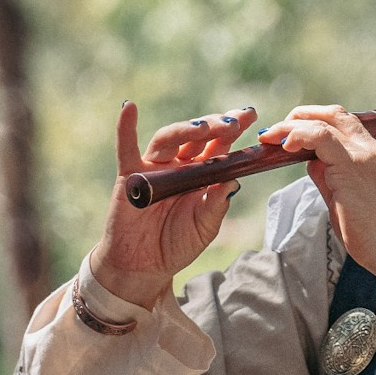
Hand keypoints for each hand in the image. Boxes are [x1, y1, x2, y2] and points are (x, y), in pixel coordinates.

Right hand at [86, 101, 255, 308]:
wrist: (144, 266)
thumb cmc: (177, 245)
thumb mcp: (205, 227)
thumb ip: (216, 205)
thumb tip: (233, 181)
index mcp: (201, 174)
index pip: (219, 146)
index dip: (232, 130)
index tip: (250, 116)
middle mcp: (178, 165)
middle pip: (197, 137)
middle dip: (216, 126)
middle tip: (234, 121)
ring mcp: (154, 167)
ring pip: (169, 139)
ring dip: (186, 129)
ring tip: (203, 126)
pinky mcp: (129, 175)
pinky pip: (125, 148)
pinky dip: (125, 128)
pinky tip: (129, 108)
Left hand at [260, 105, 375, 275]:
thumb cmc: (371, 231)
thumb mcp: (344, 196)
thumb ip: (328, 174)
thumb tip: (311, 161)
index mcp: (371, 153)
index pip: (342, 122)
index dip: (314, 120)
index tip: (290, 131)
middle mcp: (369, 147)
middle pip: (333, 114)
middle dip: (300, 115)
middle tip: (275, 130)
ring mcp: (361, 153)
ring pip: (322, 123)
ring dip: (291, 126)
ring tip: (270, 136)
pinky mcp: (350, 164)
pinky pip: (320, 137)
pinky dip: (298, 136)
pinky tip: (284, 145)